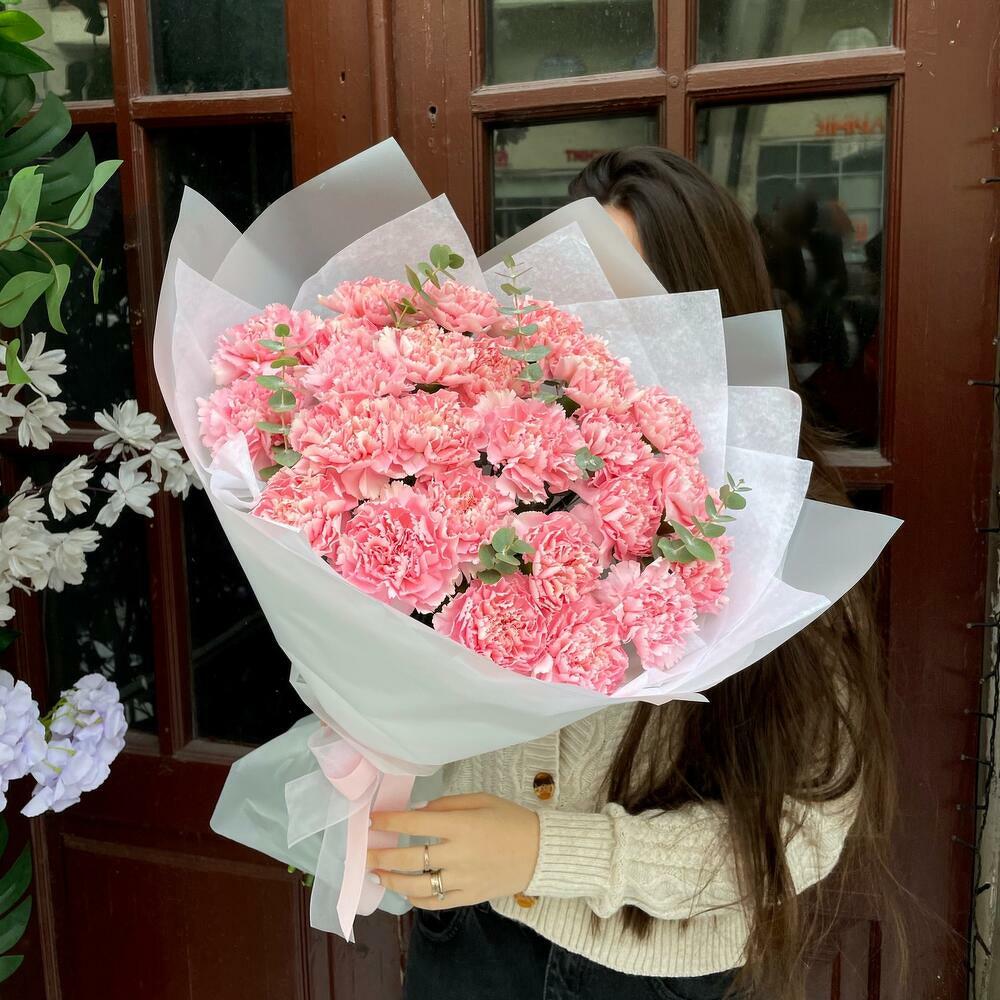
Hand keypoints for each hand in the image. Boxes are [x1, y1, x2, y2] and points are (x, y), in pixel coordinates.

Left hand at [368, 793, 539, 909]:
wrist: (541, 851)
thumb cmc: (510, 819)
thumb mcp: (481, 800)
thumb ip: (447, 805)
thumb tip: (418, 813)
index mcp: (461, 825)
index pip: (415, 824)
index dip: (389, 822)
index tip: (372, 820)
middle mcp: (458, 854)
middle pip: (410, 858)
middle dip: (381, 856)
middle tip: (364, 853)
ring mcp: (463, 879)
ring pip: (417, 886)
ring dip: (392, 881)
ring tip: (376, 875)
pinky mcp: (469, 897)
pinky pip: (436, 902)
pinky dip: (416, 899)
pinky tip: (405, 892)